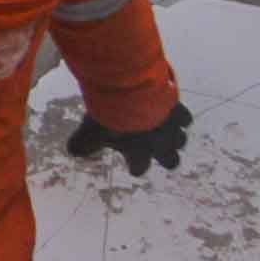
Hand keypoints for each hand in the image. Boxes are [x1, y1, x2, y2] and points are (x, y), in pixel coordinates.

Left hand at [65, 100, 192, 176]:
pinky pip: (185, 118)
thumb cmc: (111, 116)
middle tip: (155, 147)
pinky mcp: (177, 109)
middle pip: (172, 162)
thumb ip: (83, 144)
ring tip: (164, 129)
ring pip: (181, 140)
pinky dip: (178, 116)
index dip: (134, 166)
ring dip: (173, 136)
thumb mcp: (91, 132)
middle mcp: (159, 145)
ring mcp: (171, 128)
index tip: (130, 162)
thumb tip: (74, 151)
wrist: (131, 91)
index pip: (140, 169)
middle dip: (165, 157)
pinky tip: (170, 110)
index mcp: (139, 154)